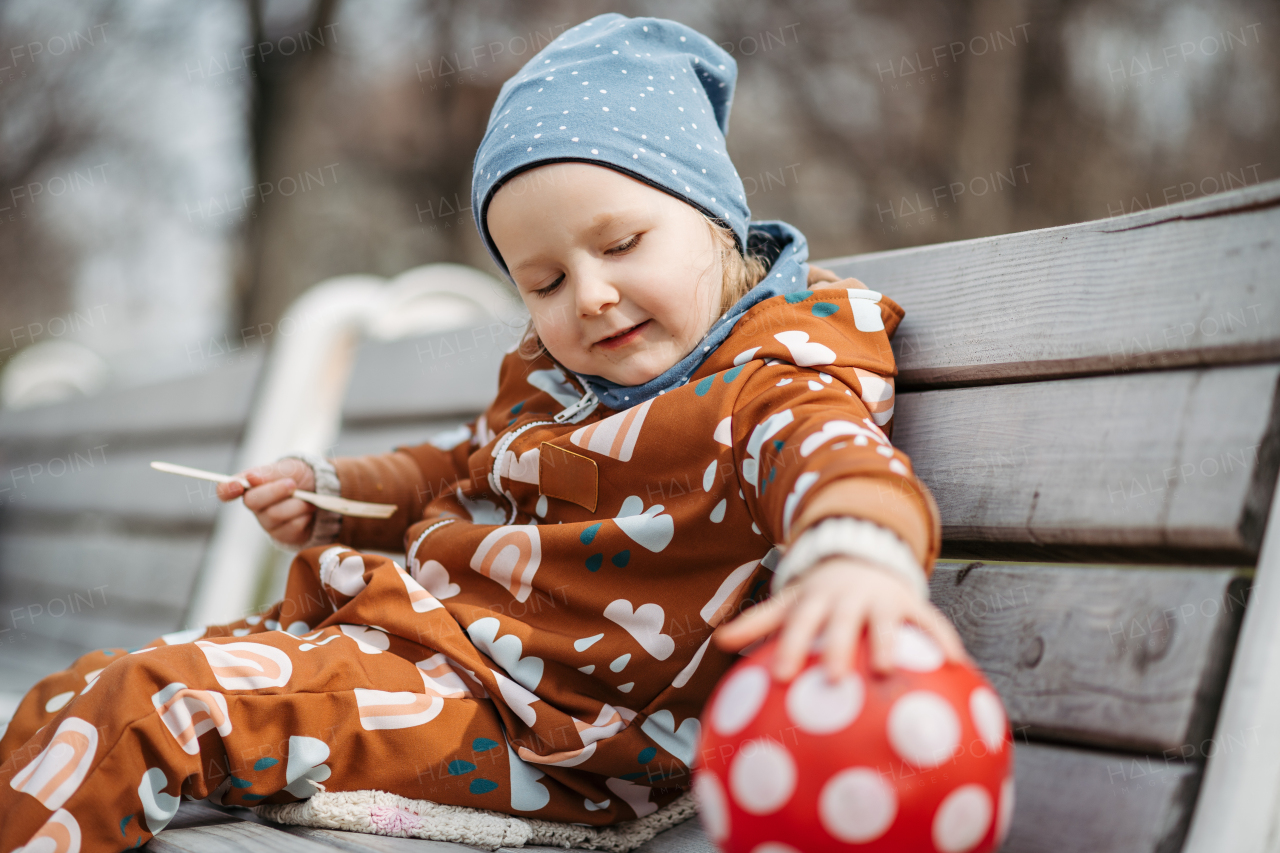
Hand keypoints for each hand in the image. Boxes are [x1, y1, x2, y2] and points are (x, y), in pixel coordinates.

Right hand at [215, 458, 317, 546]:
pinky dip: (304, 516)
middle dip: (274, 491)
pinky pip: (291, 528)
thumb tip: (251, 477)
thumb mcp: (287, 468)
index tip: (237, 486)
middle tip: (292, 484)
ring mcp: (268, 523)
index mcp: (250, 486)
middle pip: (252, 501)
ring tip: (306, 498)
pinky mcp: (284, 535)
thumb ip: (268, 473)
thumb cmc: (299, 477)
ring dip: (296, 504)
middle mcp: (255, 506)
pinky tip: (308, 511)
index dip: (227, 489)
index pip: (226, 491)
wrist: (323, 491)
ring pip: (275, 515)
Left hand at [714, 557, 970, 681]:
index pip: (799, 624)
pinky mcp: (910, 603)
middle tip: (832, 677)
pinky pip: (931, 622)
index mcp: (816, 601)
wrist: (862, 552)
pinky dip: (945, 641)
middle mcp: (848, 599)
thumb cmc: (819, 593)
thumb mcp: (790, 600)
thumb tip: (719, 642)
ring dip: (888, 642)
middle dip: (836, 646)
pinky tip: (960, 668)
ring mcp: (881, 600)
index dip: (789, 647)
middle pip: (841, 623)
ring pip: (886, 622)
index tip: (780, 676)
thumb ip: (757, 622)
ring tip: (888, 670)